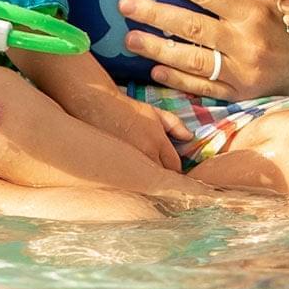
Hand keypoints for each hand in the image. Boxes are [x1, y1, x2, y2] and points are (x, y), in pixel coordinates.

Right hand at [66, 87, 187, 171]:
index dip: (175, 170)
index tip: (171, 169)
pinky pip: (130, 180)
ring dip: (148, 182)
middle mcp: (146, 153)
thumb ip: (175, 124)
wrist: (98, 105)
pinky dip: (133, 181)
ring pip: (146, 183)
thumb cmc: (127, 108)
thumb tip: (190, 138)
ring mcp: (130, 161)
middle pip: (162, 178)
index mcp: (157, 142)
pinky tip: (131, 177)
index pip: (175, 167)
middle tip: (161, 178)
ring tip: (146, 179)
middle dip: (164, 178)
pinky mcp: (116, 165)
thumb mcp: (154, 112)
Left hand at [118, 0, 288, 100]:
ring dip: (157, 49)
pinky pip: (204, 87)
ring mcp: (242, 71)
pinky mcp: (240, 93)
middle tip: (124, 4)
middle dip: (154, 14)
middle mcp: (246, 42)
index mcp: (252, 12)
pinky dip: (178, 79)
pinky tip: (154, 70)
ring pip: (192, 60)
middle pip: (192, 26)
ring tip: (129, 39)